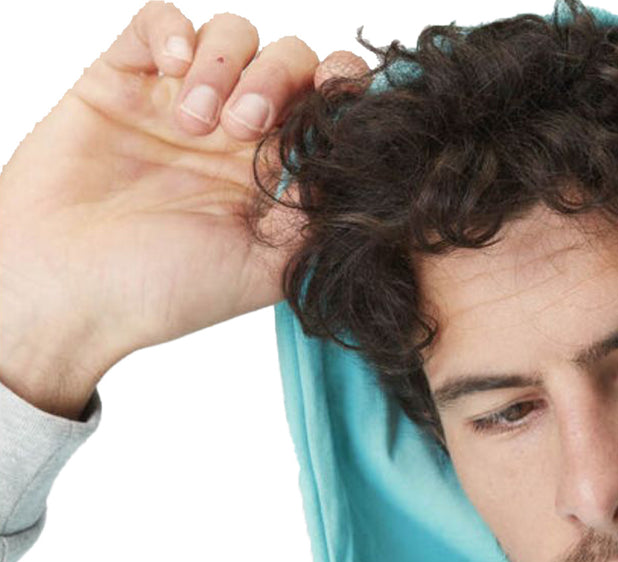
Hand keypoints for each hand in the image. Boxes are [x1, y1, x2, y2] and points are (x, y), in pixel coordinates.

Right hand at [0, 2, 368, 407]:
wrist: (69, 290)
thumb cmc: (163, 290)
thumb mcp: (264, 269)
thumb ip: (316, 223)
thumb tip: (360, 179)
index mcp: (276, 177)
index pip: (329, 113)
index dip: (344, 93)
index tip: (341, 99)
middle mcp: (236, 136)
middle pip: (288, 62)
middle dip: (280, 80)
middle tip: (246, 127)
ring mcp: (181, 102)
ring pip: (231, 36)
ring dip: (225, 65)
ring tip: (197, 122)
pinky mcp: (124, 78)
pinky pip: (159, 21)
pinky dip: (174, 31)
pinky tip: (172, 73)